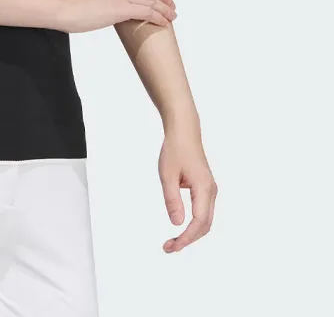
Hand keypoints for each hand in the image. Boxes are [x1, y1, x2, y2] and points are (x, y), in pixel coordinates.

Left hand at [159, 124, 217, 252]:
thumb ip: (172, 199)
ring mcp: (210, 190)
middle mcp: (211, 192)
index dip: (187, 238)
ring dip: (191, 233)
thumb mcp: (167, 174)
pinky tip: (181, 228)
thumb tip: (177, 224)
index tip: (172, 246)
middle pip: (205, 225)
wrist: (184, 132)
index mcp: (204, 188)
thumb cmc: (175, 150)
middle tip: (168, 248)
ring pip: (205, 220)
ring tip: (172, 242)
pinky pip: (203, 212)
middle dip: (188, 239)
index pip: (199, 222)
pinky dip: (194, 224)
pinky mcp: (206, 189)